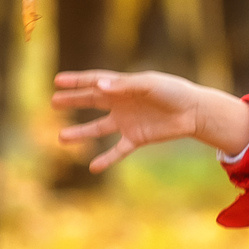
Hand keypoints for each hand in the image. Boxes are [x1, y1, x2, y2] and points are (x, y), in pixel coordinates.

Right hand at [50, 71, 248, 172]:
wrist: (194, 112)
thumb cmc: (173, 92)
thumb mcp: (149, 84)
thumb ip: (124, 86)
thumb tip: (98, 87)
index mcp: (124, 86)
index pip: (95, 82)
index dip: (76, 81)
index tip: (57, 80)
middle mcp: (122, 103)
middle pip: (92, 102)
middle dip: (73, 101)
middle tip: (54, 102)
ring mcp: (127, 122)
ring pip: (98, 129)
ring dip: (80, 133)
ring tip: (61, 137)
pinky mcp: (137, 138)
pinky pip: (117, 150)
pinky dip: (106, 159)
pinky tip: (93, 167)